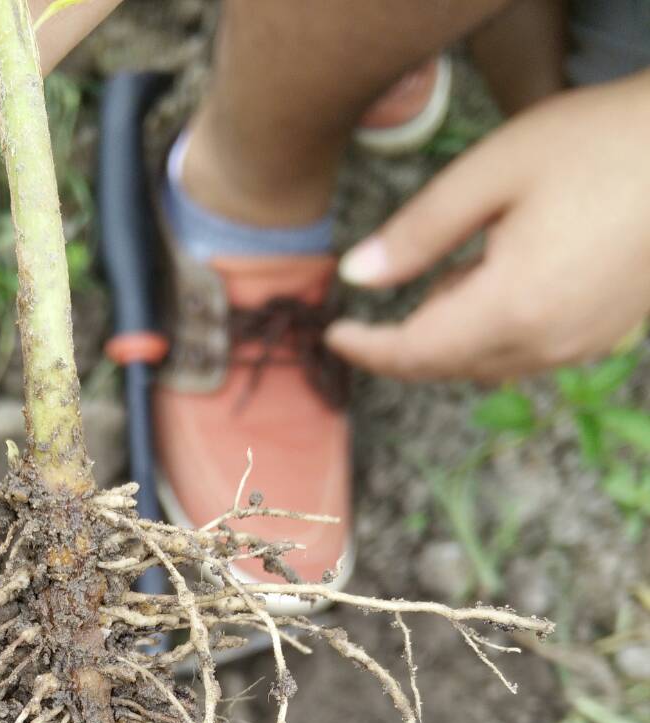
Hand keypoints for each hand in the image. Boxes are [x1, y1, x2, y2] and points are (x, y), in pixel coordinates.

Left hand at [326, 72, 649, 383]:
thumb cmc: (600, 143)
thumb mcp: (493, 171)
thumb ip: (419, 232)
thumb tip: (359, 274)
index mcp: (513, 307)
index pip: (414, 354)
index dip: (367, 349)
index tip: (334, 334)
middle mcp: (547, 345)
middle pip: (447, 366)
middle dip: (408, 336)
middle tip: (403, 276)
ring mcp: (579, 348)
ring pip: (485, 363)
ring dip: (456, 328)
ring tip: (476, 252)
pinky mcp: (602, 338)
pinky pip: (525, 352)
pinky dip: (496, 327)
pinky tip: (511, 268)